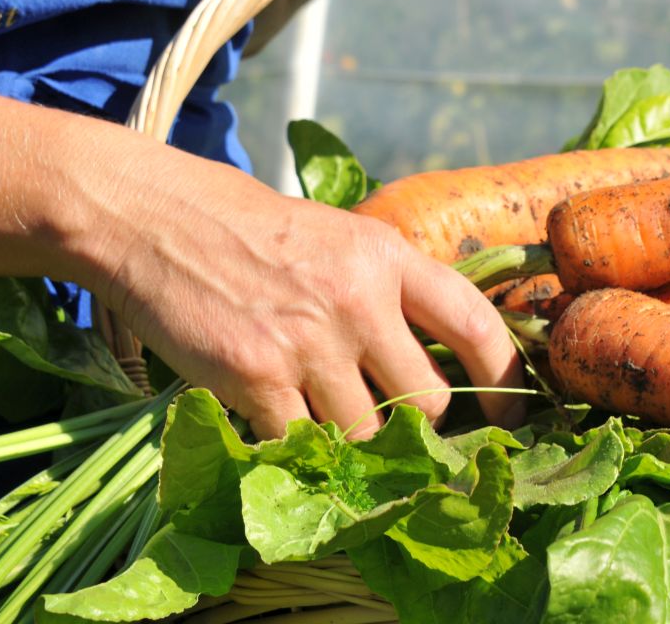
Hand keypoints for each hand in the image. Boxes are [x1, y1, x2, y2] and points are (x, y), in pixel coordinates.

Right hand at [91, 153, 523, 440]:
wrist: (158, 219)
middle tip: (400, 431)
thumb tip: (438, 362)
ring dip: (354, 443)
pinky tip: (283, 426)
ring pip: (367, 435)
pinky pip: (302, 445)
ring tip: (327, 420)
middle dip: (420, 428)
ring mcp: (307, 343)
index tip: (512, 413)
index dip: (506, 380)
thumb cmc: (254, 231)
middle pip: (429, 403)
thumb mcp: (340, 237)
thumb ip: (391, 291)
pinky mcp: (255, 378)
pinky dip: (299, 449)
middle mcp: (357, 300)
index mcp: (388, 257)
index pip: (476, 325)